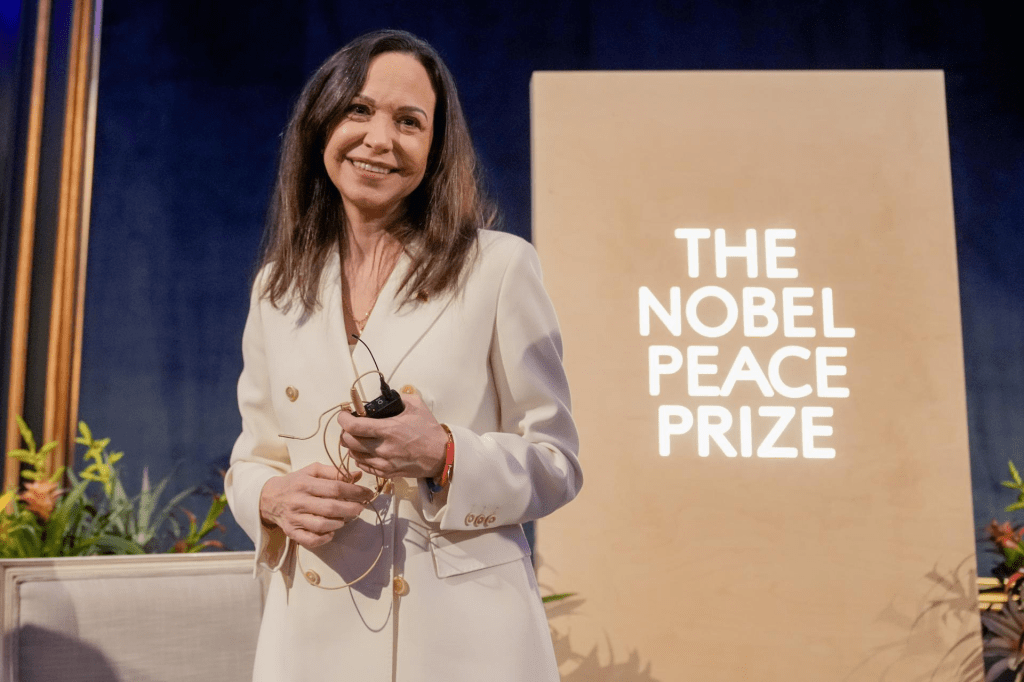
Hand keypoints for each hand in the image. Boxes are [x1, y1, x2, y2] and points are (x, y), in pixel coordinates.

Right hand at [259, 463, 374, 548]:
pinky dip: (324, 538)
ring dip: (339, 523)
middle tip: (361, 508)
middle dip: (351, 509)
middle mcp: (299, 501)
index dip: (355, 492)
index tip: (368, 494)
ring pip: (321, 525)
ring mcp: (294, 519)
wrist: (268, 497)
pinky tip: (332, 532)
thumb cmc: (296, 482)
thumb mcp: (312, 471)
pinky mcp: (291, 532)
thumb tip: (357, 476)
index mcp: (305, 484)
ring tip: (346, 518)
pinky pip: (310, 540)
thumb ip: (334, 472)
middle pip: (331, 508)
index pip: (335, 488)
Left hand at [337, 393, 447, 479]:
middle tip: (351, 426)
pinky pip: (363, 466)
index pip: (353, 426)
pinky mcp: (386, 473)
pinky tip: (367, 451)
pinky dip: (360, 458)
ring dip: (352, 445)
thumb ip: (398, 398)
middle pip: (348, 442)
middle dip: (345, 431)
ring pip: (353, 455)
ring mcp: (383, 463)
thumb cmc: (429, 430)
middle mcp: (382, 448)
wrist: (442, 455)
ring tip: (359, 438)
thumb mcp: (416, 406)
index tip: (344, 414)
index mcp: (388, 429)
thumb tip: (384, 396)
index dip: (343, 419)